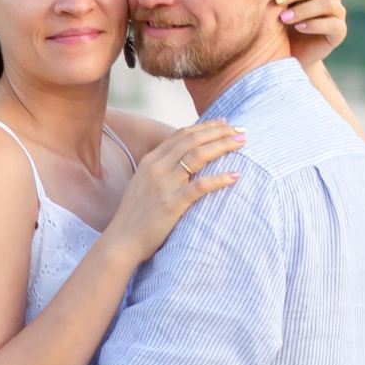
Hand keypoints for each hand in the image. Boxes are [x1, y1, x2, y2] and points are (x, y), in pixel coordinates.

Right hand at [102, 120, 245, 263]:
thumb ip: (160, 170)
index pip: (181, 134)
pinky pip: (200, 186)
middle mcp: (157, 168)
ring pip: (198, 155)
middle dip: (219, 131)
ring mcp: (164, 185)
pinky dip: (220, 179)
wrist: (122, 241)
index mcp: (150, 161)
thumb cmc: (136, 216)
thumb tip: (183, 162)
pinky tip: (235, 176)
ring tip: (242, 143)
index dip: (205, 126)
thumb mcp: (143, 184)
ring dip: (222, 146)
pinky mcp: (171, 203)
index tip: (224, 123)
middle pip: (192, 140)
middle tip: (240, 130)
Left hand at [278, 0, 347, 66]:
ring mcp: (337, 12)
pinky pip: (332, 24)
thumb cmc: (276, 22)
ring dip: (303, 9)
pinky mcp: (339, 31)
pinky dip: (314, 24)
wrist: (284, 54)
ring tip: (283, 18)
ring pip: (327, 2)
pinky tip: (299, 28)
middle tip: (276, 0)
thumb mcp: (274, 2)